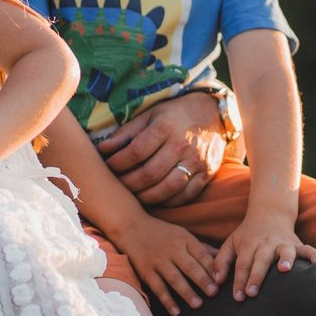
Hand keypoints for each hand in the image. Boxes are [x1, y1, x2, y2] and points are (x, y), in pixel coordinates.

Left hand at [96, 93, 226, 207]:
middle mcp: (182, 145)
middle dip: (129, 183)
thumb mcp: (149, 116)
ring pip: (168, 188)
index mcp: (165, 127)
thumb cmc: (174, 115)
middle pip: (150, 173)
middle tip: (118, 185)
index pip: (136, 152)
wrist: (213, 114)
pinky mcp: (207, 174)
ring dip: (146, 197)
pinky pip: (185, 195)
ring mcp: (196, 162)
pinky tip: (155, 198)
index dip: (118, 163)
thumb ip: (126, 133)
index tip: (107, 166)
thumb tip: (102, 149)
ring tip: (134, 195)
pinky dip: (168, 201)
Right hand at [114, 217, 222, 315]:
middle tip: (213, 293)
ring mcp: (158, 261)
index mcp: (184, 240)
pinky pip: (158, 287)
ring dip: (186, 292)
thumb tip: (223, 258)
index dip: (212, 268)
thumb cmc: (162, 233)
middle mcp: (172, 250)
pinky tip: (175, 311)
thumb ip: (202, 248)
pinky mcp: (146, 271)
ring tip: (197, 304)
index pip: (201, 254)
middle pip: (189, 266)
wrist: (132, 227)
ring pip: (174, 278)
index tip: (221, 280)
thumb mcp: (183, 234)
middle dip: (202, 280)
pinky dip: (166, 300)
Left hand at [213, 212, 315, 301]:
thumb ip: (221, 261)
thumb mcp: (230, 243)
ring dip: (285, 260)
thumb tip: (216, 282)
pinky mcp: (297, 243)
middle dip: (256, 277)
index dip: (239, 281)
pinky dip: (313, 255)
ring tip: (285, 270)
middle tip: (252, 293)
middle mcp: (266, 243)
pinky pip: (307, 248)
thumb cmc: (247, 234)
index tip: (238, 297)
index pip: (242, 265)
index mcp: (248, 245)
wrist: (269, 213)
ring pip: (285, 251)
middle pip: (260, 260)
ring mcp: (283, 243)